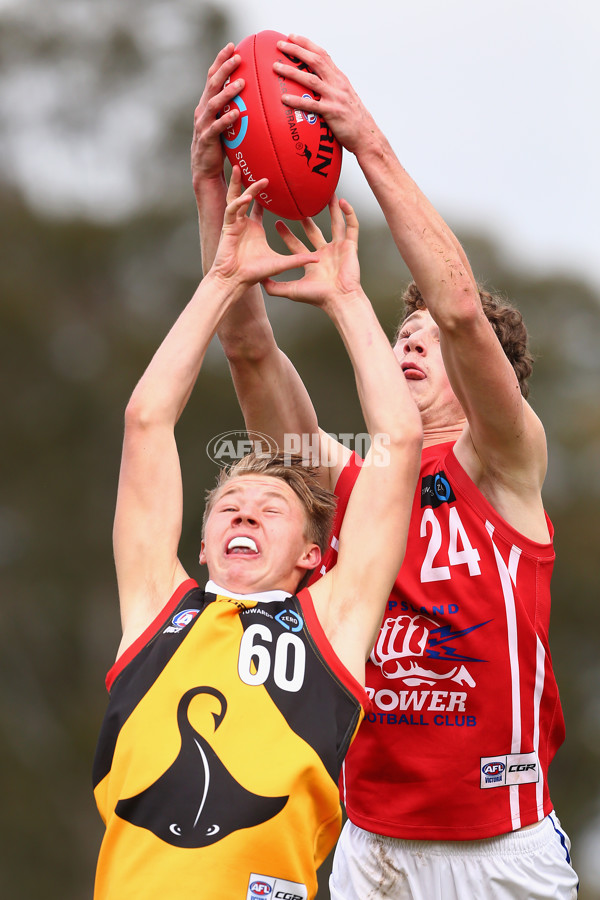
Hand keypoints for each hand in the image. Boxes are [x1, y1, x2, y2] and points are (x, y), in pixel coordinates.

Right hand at [191, 44, 243, 189]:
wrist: (205, 170)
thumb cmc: (219, 145)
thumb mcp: (226, 123)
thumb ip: (235, 108)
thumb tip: (255, 95)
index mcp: (206, 104)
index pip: (212, 77)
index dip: (220, 61)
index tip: (232, 46)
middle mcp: (202, 110)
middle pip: (212, 84)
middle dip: (223, 68)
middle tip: (237, 56)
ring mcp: (203, 124)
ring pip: (213, 103)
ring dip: (227, 92)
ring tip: (241, 83)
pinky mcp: (206, 140)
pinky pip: (216, 128)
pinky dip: (226, 120)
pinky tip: (237, 114)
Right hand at [210, 168, 316, 288]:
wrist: (235, 281)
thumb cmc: (254, 274)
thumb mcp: (281, 263)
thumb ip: (298, 260)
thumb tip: (319, 259)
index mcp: (254, 228)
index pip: (258, 206)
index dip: (263, 194)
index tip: (271, 181)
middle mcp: (243, 223)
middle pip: (244, 196)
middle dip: (249, 182)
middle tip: (258, 169)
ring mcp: (234, 224)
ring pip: (235, 198)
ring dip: (238, 184)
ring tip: (241, 170)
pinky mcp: (227, 228)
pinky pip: (232, 210)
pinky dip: (239, 203)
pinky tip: (247, 198)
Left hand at [262, 195, 360, 308]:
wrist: (339, 299)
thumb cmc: (318, 297)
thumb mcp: (291, 291)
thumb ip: (275, 287)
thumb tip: (259, 282)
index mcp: (311, 262)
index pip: (296, 244)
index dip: (286, 234)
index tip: (277, 222)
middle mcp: (324, 253)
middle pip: (313, 231)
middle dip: (305, 217)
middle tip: (296, 203)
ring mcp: (338, 248)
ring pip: (335, 223)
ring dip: (331, 209)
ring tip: (325, 194)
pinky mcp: (350, 246)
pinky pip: (351, 226)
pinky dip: (349, 214)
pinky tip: (343, 201)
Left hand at [272, 34, 374, 154]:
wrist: (367, 135)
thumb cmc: (353, 119)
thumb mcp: (344, 96)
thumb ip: (331, 87)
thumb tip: (315, 83)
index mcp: (340, 78)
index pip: (322, 54)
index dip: (307, 44)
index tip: (292, 37)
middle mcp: (338, 84)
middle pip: (315, 60)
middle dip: (296, 50)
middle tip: (280, 45)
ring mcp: (335, 97)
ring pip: (310, 80)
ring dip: (292, 72)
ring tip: (276, 67)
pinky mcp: (332, 112)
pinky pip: (311, 105)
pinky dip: (297, 101)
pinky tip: (284, 99)